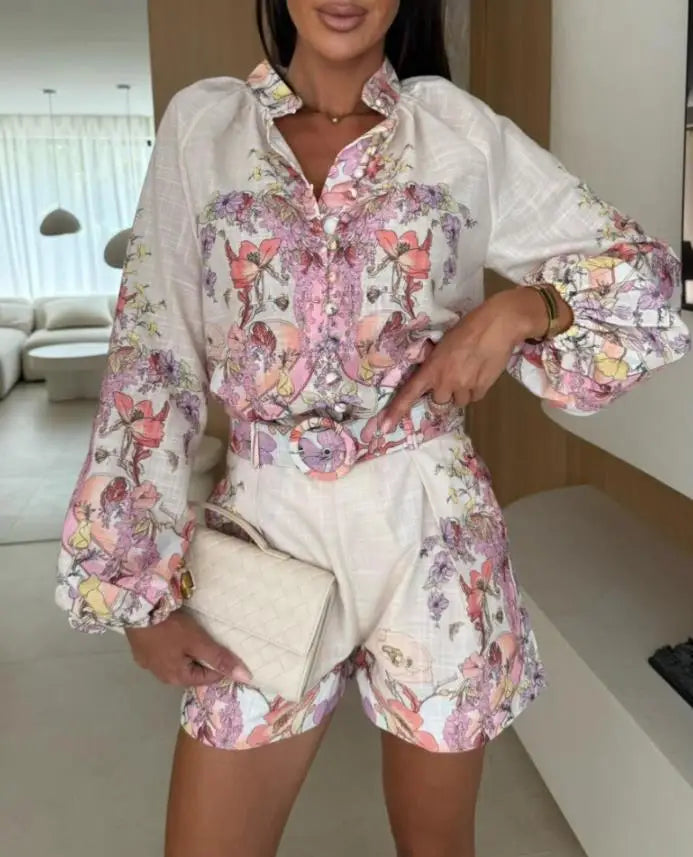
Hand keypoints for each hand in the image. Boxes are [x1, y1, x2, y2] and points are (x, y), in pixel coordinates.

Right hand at [125, 610, 251, 686]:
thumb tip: (245, 677)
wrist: (138, 611)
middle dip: (202, 658)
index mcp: (177, 678)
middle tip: (207, 638)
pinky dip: (171, 646)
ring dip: (186, 651)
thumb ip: (220, 658)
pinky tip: (171, 632)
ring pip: (177, 662)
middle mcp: (162, 677)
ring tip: (190, 634)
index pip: (209, 678)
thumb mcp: (199, 642)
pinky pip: (163, 653)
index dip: (220, 664)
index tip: (223, 647)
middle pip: (192, 671)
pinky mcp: (141, 652)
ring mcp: (149, 665)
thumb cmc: (170, 629)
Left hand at [381, 287, 549, 431]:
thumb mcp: (443, 343)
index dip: (396, 411)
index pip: (409, 393)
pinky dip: (476, 389)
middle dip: (444, 391)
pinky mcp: (482, 389)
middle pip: (438, 400)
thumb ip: (435, 362)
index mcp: (431, 368)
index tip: (385, 427)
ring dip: (461, 391)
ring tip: (470, 370)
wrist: (498, 325)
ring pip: (458, 401)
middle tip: (453, 374)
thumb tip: (433, 374)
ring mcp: (464, 387)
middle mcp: (445, 382)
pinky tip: (480, 372)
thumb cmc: (468, 327)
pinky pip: (474, 397)